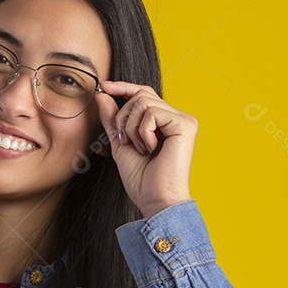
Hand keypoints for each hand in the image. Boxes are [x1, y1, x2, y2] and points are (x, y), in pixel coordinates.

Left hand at [96, 80, 196, 218]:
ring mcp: (183, 120)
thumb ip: (112, 119)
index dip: (122, 87)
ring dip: (131, 127)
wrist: (155, 200)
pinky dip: (142, 131)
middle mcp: (177, 117)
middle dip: (123, 116)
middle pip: (141, 94)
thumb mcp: (120, 144)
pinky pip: (152, 112)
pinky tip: (150, 148)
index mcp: (164, 122)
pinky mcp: (185, 125)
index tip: (102, 87)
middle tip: (124, 141)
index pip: (143, 93)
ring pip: (143, 102)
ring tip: (139, 148)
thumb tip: (102, 94)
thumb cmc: (142, 180)